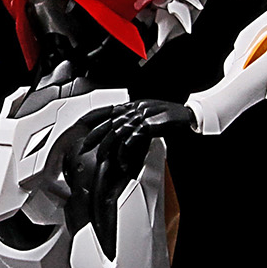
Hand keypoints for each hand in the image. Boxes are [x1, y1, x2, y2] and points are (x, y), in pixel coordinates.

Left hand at [73, 100, 194, 183]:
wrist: (185, 114)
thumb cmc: (169, 115)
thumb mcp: (148, 113)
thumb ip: (134, 118)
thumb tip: (124, 128)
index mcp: (131, 106)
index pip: (106, 109)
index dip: (92, 116)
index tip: (81, 123)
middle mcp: (132, 110)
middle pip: (107, 123)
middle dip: (93, 135)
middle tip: (84, 146)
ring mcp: (138, 117)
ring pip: (115, 133)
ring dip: (107, 147)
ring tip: (100, 158)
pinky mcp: (145, 126)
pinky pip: (130, 141)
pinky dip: (124, 153)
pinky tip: (122, 161)